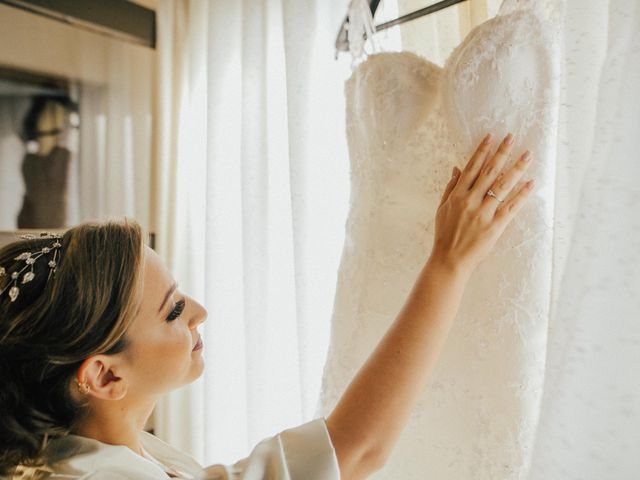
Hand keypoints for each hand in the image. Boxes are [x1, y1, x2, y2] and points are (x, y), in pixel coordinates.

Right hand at [429, 132, 534, 276]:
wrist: (450, 259)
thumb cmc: (445, 235)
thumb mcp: (442, 209)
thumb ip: (451, 188)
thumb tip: (457, 169)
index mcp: (457, 195)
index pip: (471, 168)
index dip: (482, 151)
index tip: (491, 136)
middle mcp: (471, 201)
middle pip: (489, 172)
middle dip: (502, 153)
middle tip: (512, 137)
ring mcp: (484, 213)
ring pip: (503, 186)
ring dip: (517, 168)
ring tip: (528, 155)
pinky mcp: (495, 226)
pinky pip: (511, 207)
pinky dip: (522, 194)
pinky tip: (531, 183)